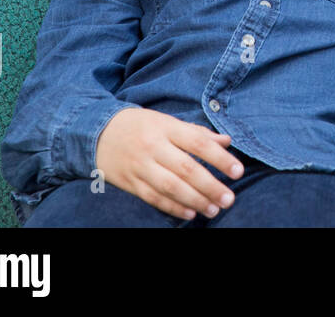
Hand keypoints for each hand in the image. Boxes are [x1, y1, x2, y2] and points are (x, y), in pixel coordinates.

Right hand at [95, 106, 243, 219]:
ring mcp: (140, 166)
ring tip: (214, 209)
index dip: (220, 158)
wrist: (96, 132)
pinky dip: (173, 207)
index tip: (238, 171)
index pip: (199, 143)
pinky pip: (153, 198)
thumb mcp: (168, 121)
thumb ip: (197, 133)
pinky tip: (190, 213)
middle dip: (211, 186)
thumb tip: (226, 141)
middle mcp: (154, 147)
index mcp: (166, 128)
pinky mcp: (130, 183)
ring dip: (195, 200)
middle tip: (230, 198)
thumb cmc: (141, 126)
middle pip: (186, 169)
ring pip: (171, 187)